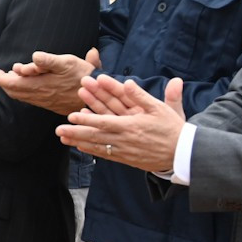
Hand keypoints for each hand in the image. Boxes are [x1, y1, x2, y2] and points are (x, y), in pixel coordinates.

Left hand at [0, 48, 98, 114]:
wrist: (97, 96)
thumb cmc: (82, 75)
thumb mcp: (67, 63)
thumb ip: (47, 60)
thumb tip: (33, 57)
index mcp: (39, 85)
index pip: (12, 84)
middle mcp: (39, 95)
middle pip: (15, 91)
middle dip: (3, 83)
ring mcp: (45, 101)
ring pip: (22, 96)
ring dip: (12, 87)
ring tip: (7, 77)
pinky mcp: (51, 103)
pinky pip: (30, 99)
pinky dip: (22, 92)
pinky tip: (25, 87)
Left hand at [58, 74, 186, 173]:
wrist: (184, 154)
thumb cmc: (173, 129)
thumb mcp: (161, 109)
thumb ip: (142, 96)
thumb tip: (128, 82)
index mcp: (132, 125)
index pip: (104, 122)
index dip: (86, 120)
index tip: (71, 116)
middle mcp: (126, 139)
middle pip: (95, 136)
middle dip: (75, 132)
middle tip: (58, 130)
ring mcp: (125, 151)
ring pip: (98, 146)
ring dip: (79, 142)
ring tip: (62, 138)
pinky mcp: (128, 159)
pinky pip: (106, 155)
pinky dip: (92, 151)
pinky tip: (81, 147)